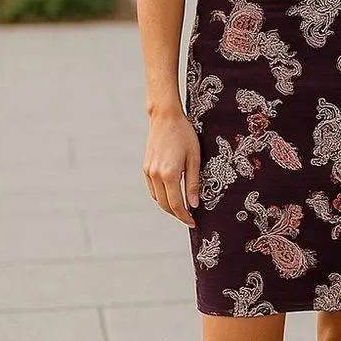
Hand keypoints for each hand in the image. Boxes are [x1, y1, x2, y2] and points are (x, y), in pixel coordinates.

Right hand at [143, 112, 200, 227]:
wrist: (165, 118)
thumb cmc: (184, 135)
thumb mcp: (195, 158)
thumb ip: (194, 183)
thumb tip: (194, 203)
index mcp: (169, 174)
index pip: (176, 204)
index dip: (185, 216)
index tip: (193, 222)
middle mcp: (156, 175)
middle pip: (165, 205)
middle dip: (177, 214)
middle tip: (189, 217)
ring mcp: (149, 171)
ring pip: (157, 198)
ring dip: (169, 206)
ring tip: (183, 208)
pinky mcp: (146, 167)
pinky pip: (153, 189)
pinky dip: (162, 196)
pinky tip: (172, 194)